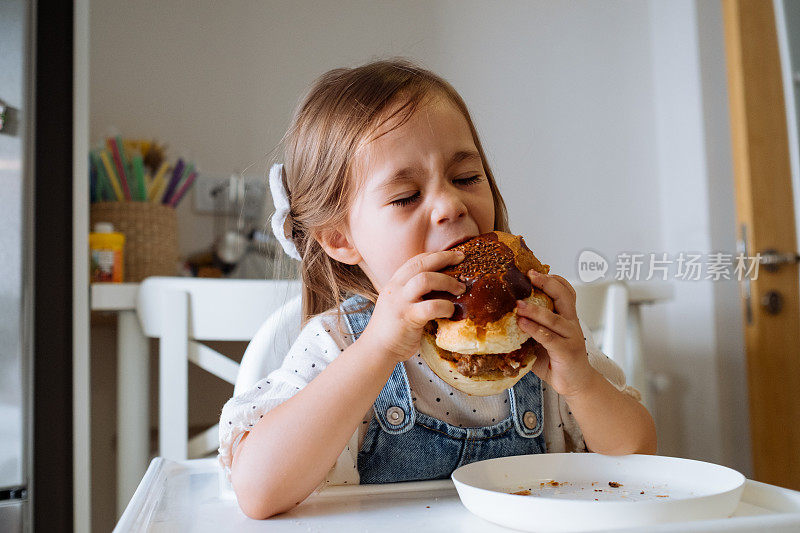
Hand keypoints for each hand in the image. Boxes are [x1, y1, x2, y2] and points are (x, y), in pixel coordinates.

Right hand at [361, 250, 465, 364]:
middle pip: (421, 263)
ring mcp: (400, 302)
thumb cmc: (392, 330)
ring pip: (425, 279)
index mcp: (394, 283)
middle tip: (461, 259)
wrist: (376, 350)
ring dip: (447, 281)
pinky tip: (451, 311)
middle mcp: (396, 288)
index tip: (452, 255)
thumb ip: (413, 295)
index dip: (435, 255)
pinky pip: (431, 306)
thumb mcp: (399, 304)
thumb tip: (441, 290)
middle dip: (444, 258)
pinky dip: (446, 306)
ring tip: (460, 288)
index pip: (415, 260)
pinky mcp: (407, 318)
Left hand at [515, 271, 597, 398]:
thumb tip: (502, 317)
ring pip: (554, 317)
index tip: (534, 270)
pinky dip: (535, 329)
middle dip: (546, 283)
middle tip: (530, 275)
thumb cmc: (556, 360)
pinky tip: (523, 324)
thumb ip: (530, 327)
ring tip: (518, 304)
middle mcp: (571, 323)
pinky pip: (549, 338)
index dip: (552, 279)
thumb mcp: (542, 339)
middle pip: (563, 296)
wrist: (576, 384)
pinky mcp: (566, 351)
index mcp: (566, 317)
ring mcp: (570, 337)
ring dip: (535, 309)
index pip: (566, 291)